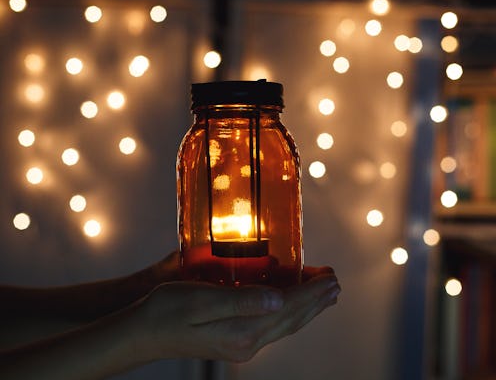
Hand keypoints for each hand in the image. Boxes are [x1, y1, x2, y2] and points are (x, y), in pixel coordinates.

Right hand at [134, 266, 339, 362]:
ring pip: (284, 324)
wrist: (142, 333)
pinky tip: (290, 305)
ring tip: (323, 295)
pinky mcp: (233, 341)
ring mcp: (241, 345)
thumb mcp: (202, 299)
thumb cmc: (167, 310)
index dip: (312, 292)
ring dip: (306, 308)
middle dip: (316, 301)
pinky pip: (271, 326)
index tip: (331, 278)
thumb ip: (243, 299)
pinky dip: (288, 313)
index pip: (288, 308)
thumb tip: (280, 298)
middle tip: (335, 284)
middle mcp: (247, 342)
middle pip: (291, 319)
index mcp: (243, 331)